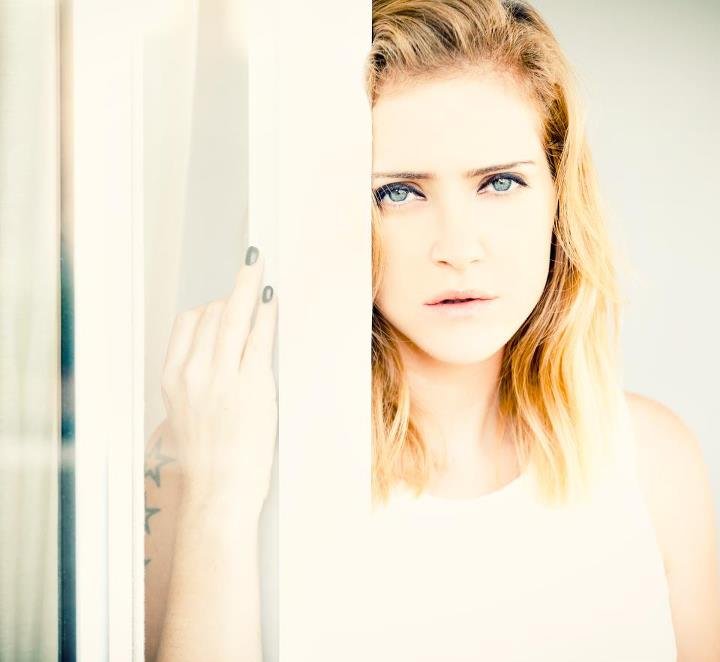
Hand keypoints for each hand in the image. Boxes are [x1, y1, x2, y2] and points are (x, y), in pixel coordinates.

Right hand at [160, 246, 277, 519]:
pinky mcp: (251, 384)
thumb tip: (212, 357)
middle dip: (233, 295)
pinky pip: (258, 336)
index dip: (210, 306)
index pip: (188, 322)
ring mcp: (221, 376)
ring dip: (249, 293)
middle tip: (251, 275)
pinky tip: (272, 301)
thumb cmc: (206, 461)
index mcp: (172, 378)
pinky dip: (265, 313)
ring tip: (262, 279)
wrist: (218, 494)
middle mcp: (192, 372)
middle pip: (212, 313)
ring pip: (233, 316)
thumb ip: (194, 383)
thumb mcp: (185, 416)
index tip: (224, 298)